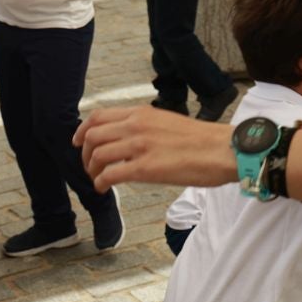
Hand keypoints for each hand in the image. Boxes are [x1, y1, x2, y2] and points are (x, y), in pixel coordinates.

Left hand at [75, 106, 236, 192]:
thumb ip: (144, 126)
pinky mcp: (145, 168)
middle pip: (92, 136)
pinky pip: (110, 174)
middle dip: (85, 154)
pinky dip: (100, 182)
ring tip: (97, 179)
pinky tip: (104, 188)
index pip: (98, 116)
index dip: (82, 130)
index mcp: (141, 113)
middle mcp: (136, 125)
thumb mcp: (166, 121)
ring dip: (92, 170)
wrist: (223, 149)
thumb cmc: (201, 140)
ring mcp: (139, 146)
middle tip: (90, 166)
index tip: (78, 142)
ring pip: (98, 155)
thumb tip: (128, 139)